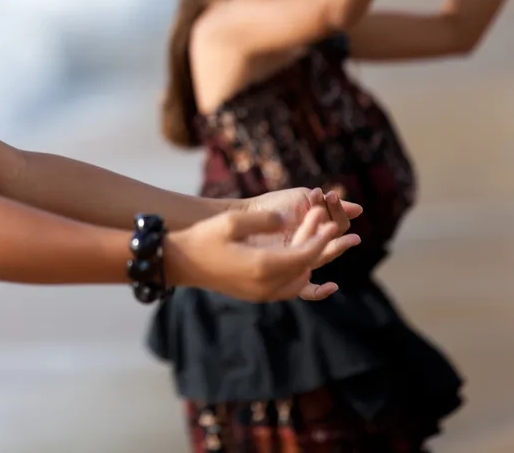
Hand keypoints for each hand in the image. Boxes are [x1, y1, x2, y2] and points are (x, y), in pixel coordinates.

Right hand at [167, 196, 359, 302]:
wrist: (182, 263)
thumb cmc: (205, 238)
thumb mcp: (233, 221)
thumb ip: (265, 219)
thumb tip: (289, 219)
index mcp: (263, 266)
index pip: (305, 255)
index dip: (322, 238)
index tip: (332, 223)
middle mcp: (266, 285)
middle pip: (305, 267)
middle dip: (318, 244)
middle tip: (326, 223)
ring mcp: (261, 293)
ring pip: (299, 281)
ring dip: (309, 260)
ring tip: (312, 237)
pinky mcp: (256, 295)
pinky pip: (287, 288)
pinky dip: (298, 274)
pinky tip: (299, 261)